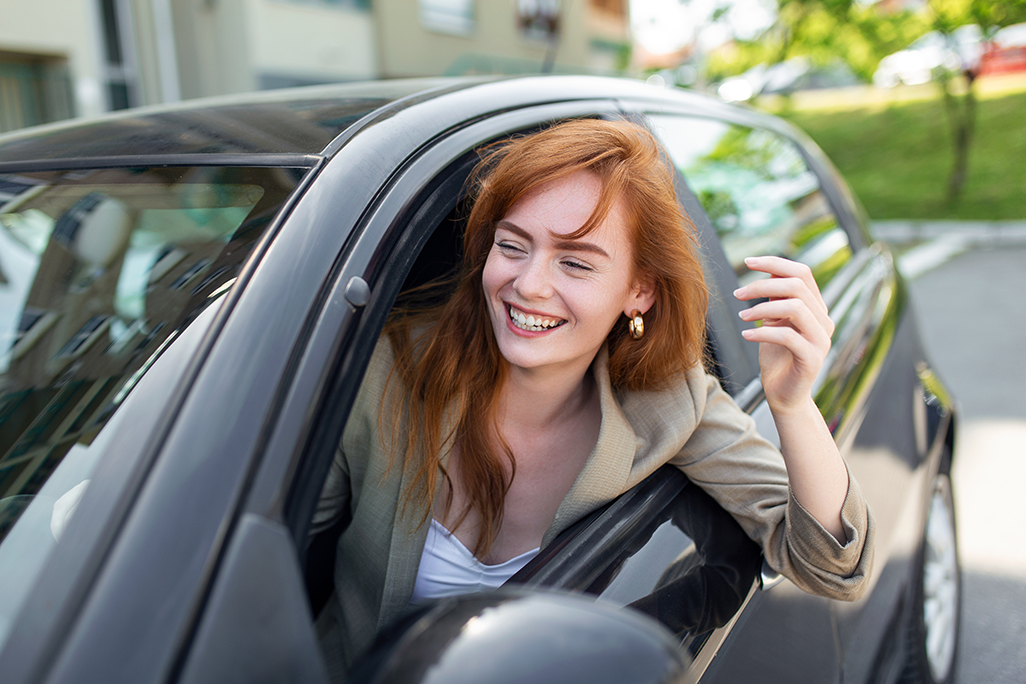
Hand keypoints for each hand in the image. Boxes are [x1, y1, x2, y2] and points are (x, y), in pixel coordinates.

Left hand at [733, 256, 833, 414]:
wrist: (783, 394)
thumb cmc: (776, 357)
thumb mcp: (773, 322)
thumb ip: (776, 299)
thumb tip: (767, 271)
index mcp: (816, 308)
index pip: (802, 273)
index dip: (776, 263)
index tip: (748, 261)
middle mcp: (824, 320)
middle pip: (798, 286)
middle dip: (763, 285)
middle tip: (738, 294)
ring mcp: (821, 339)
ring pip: (795, 307)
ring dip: (763, 308)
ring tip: (743, 317)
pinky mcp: (812, 358)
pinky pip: (787, 336)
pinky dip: (763, 332)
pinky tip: (746, 335)